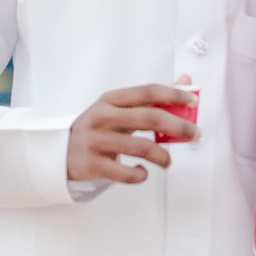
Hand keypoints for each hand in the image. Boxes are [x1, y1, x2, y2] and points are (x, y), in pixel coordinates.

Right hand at [65, 83, 197, 184]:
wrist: (61, 151)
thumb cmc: (100, 128)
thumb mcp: (120, 109)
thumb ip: (153, 98)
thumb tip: (186, 81)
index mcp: (111, 99)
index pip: (147, 92)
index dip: (173, 95)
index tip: (193, 101)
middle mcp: (102, 117)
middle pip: (148, 118)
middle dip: (178, 126)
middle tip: (194, 135)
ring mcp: (96, 140)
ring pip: (140, 147)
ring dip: (162, 156)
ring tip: (167, 161)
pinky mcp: (92, 164)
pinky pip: (125, 173)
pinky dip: (140, 175)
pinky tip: (143, 172)